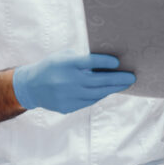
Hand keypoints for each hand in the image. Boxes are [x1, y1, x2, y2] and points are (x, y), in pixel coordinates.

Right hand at [13, 53, 134, 113]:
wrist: (31, 86)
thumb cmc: (53, 66)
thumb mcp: (64, 57)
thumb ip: (82, 59)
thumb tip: (108, 62)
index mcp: (65, 64)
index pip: (89, 62)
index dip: (104, 62)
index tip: (118, 62)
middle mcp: (66, 81)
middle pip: (98, 81)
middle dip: (117, 79)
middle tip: (132, 77)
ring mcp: (67, 96)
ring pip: (96, 94)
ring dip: (113, 89)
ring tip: (125, 84)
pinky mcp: (67, 107)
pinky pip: (89, 101)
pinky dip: (100, 95)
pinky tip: (109, 90)